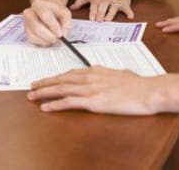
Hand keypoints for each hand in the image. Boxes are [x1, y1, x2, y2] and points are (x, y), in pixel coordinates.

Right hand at [23, 0, 72, 45]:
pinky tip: (48, 39)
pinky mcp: (26, 33)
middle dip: (49, 36)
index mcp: (38, 5)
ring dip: (46, 41)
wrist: (47, 12)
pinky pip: (33, 41)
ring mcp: (26, 24)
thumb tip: (63, 34)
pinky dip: (43, 43)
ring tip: (54, 39)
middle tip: (58, 40)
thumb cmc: (56, 13)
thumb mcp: (65, 13)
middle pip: (37, 27)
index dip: (53, 26)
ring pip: (34, 36)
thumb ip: (67, 23)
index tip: (60, 35)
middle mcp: (29, 13)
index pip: (45, 15)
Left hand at [28, 66, 157, 114]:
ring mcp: (90, 89)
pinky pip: (68, 102)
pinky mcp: (93, 101)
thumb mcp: (120, 74)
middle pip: (61, 79)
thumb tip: (104, 73)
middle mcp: (90, 77)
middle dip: (45, 83)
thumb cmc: (138, 84)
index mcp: (96, 70)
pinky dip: (55, 104)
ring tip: (32, 95)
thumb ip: (108, 74)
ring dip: (44, 92)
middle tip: (32, 86)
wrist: (147, 91)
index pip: (71, 73)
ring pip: (61, 89)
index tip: (47, 79)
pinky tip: (45, 107)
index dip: (57, 77)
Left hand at [70, 0, 133, 21]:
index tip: (91, 18)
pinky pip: (127, 8)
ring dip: (111, 14)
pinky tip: (130, 16)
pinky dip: (129, 12)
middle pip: (103, 6)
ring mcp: (115, 1)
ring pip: (113, 7)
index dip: (93, 11)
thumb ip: (81, 1)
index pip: (94, 4)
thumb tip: (71, 7)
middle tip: (99, 21)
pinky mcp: (124, 3)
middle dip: (101, 13)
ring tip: (108, 20)